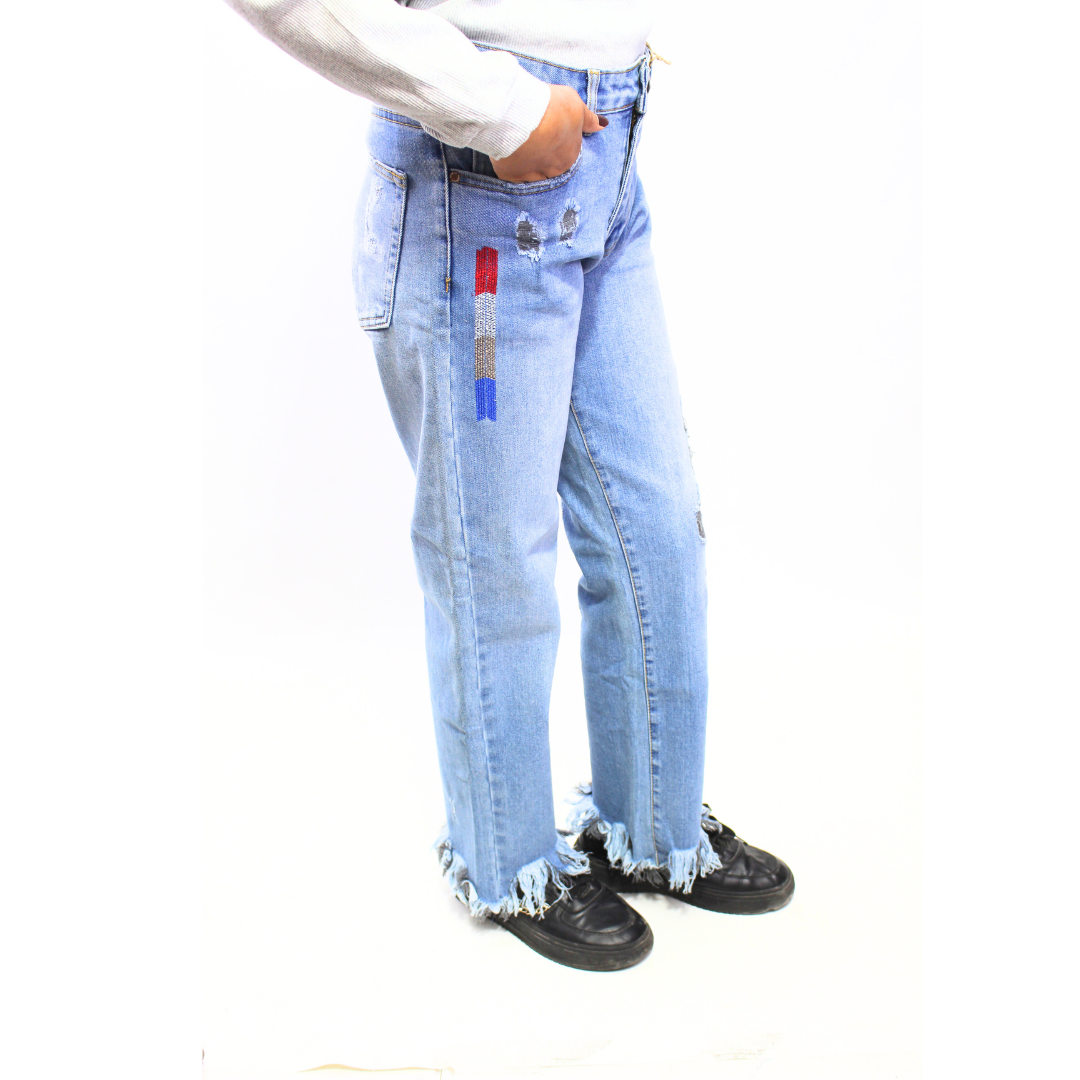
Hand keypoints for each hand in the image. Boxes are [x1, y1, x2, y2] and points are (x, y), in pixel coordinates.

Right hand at [490, 85, 606, 182]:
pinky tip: (508, 149)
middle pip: (549, 164)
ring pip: (531, 171)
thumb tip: (603, 125)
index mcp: (571, 156)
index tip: (547, 127)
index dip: (556, 138)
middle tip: (532, 133)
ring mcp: (532, 176)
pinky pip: (512, 173)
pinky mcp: (511, 176)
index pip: (566, 151)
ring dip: (526, 159)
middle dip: (542, 152)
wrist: (520, 114)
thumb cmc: (550, 107)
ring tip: (519, 140)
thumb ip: (588, 119)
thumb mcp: (575, 105)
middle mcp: (554, 171)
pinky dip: (510, 163)